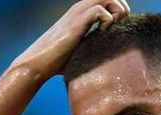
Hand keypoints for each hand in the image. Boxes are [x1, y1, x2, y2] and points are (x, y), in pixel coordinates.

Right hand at [9, 0, 130, 81]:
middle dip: (121, 7)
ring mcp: (78, 14)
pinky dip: (107, 20)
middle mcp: (80, 9)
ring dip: (116, 11)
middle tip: (119, 25)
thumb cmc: (57, 61)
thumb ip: (92, 46)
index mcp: (82, 14)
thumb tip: (108, 61)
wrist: (39, 63)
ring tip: (112, 27)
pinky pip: (99, 10)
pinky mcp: (76, 23)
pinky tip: (102, 33)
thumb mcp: (80, 50)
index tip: (119, 27)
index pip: (107, 0)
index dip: (118, 10)